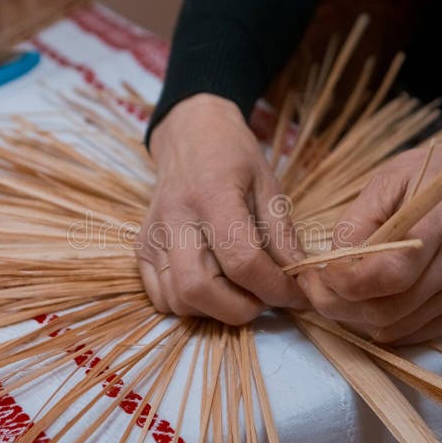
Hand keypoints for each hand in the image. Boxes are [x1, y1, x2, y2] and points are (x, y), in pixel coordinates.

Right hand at [137, 94, 307, 324]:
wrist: (189, 133)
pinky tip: (213, 285)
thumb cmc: (233, 156)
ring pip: (178, 301)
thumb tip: (300, 282)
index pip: (241, 261)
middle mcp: (175, 219)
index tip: (296, 294)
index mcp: (212, 195)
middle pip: (199, 290)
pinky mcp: (141, 249)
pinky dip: (190, 305)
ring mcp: (152, 236)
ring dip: (215, 309)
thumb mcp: (268, 184)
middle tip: (263, 296)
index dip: (274, 288)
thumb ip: (282, 235)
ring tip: (239, 289)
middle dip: (240, 308)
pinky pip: (160, 298)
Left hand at [298, 127, 441, 343]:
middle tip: (313, 285)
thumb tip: (332, 264)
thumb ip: (356, 222)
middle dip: (336, 304)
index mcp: (439, 225)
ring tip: (336, 289)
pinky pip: (407, 334)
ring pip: (392, 328)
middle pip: (386, 311)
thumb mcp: (385, 182)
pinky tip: (367, 297)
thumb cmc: (426, 179)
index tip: (317, 270)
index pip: (390, 274)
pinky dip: (377, 324)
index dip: (345, 281)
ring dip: (353, 317)